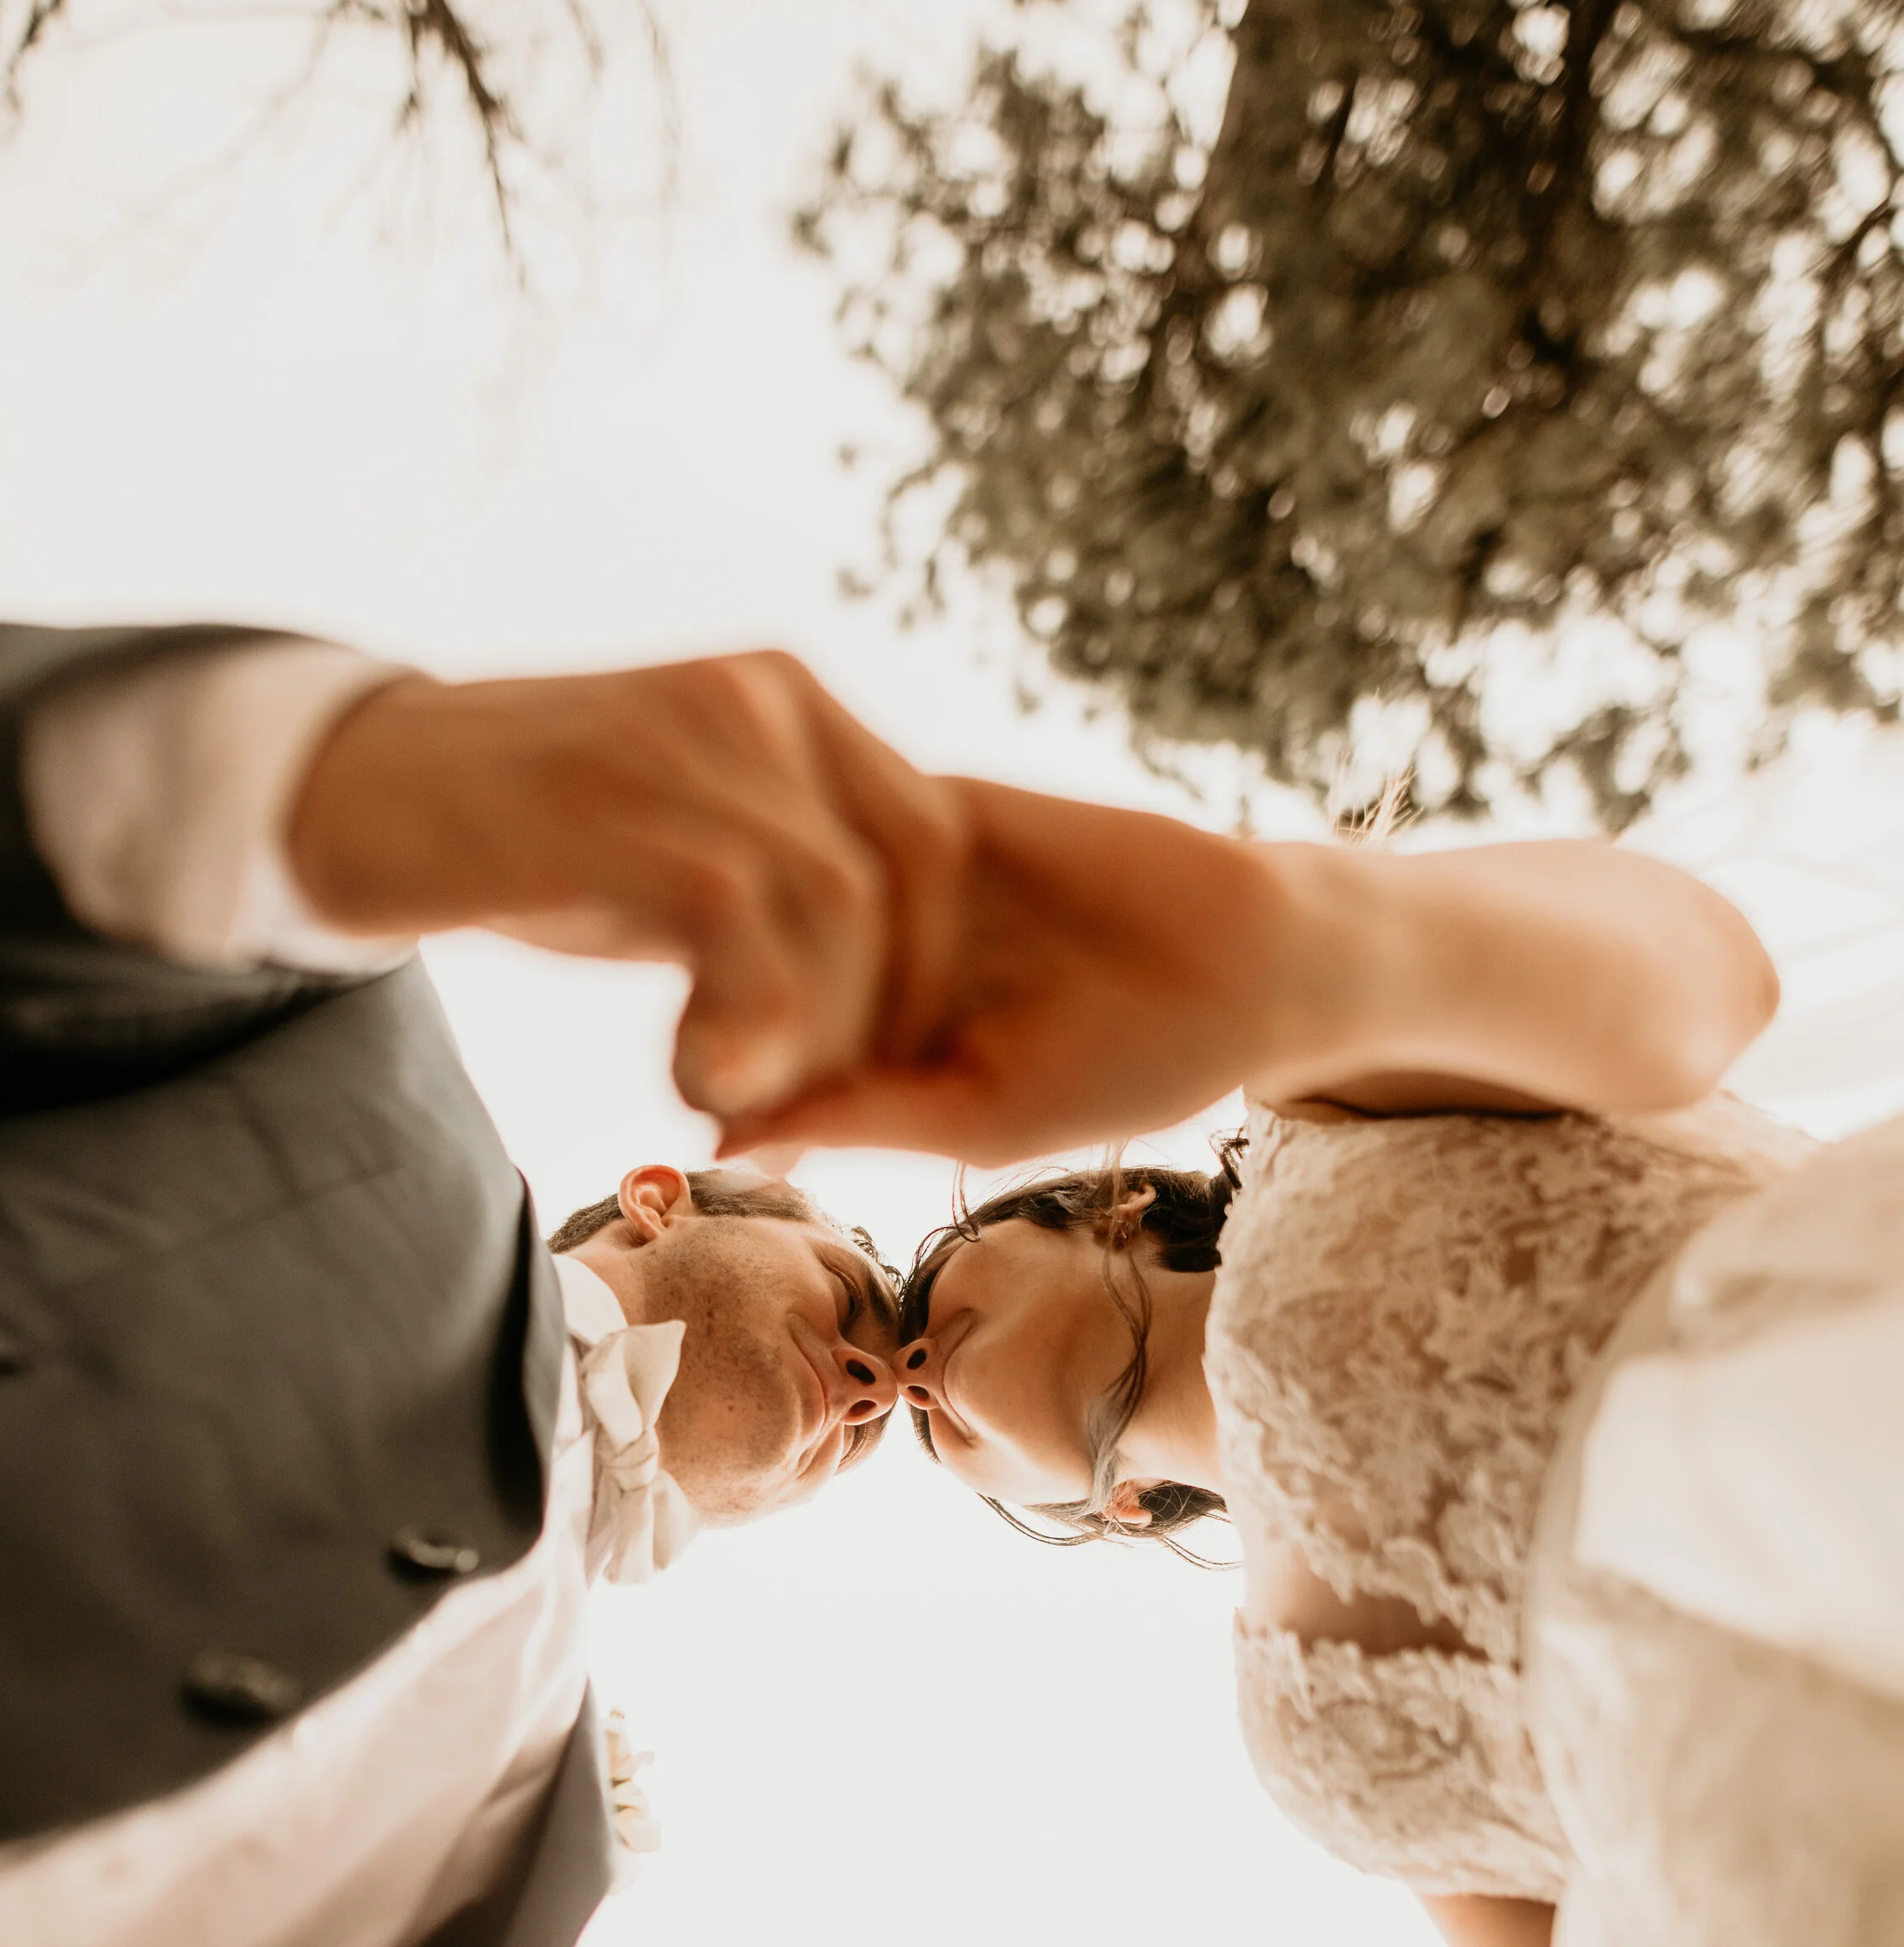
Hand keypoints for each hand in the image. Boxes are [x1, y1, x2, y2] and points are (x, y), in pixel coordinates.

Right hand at [285, 655, 967, 1125]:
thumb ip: (782, 900)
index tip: (867, 1067)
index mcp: (788, 699)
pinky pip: (738, 921)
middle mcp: (756, 696)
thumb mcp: (679, 850)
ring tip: (730, 1100)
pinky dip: (740, 1024)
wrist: (354, 793)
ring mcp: (684, 737)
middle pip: (903, 878)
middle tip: (807, 1105)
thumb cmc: (527, 841)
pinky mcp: (613, 800)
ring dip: (807, 1035)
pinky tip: (688, 1077)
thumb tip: (875, 1022)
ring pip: (835, 905)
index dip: (924, 970)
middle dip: (878, 1016)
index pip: (931, 842)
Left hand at [719, 781, 1330, 1165]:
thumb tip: (720, 1142)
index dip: (717, 1064)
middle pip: (749, 961)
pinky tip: (843, 880)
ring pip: (789, 886)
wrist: (1246, 956)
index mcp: (864, 1047)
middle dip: (730, 992)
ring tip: (777, 953)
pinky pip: (853, 809)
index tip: (699, 1088)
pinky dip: (836, 843)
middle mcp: (864, 959)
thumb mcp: (983, 1114)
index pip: (749, 1048)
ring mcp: (896, 877)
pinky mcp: (939, 804)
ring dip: (775, 921)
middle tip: (720, 1017)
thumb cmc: (1125, 1065)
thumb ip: (857, 1116)